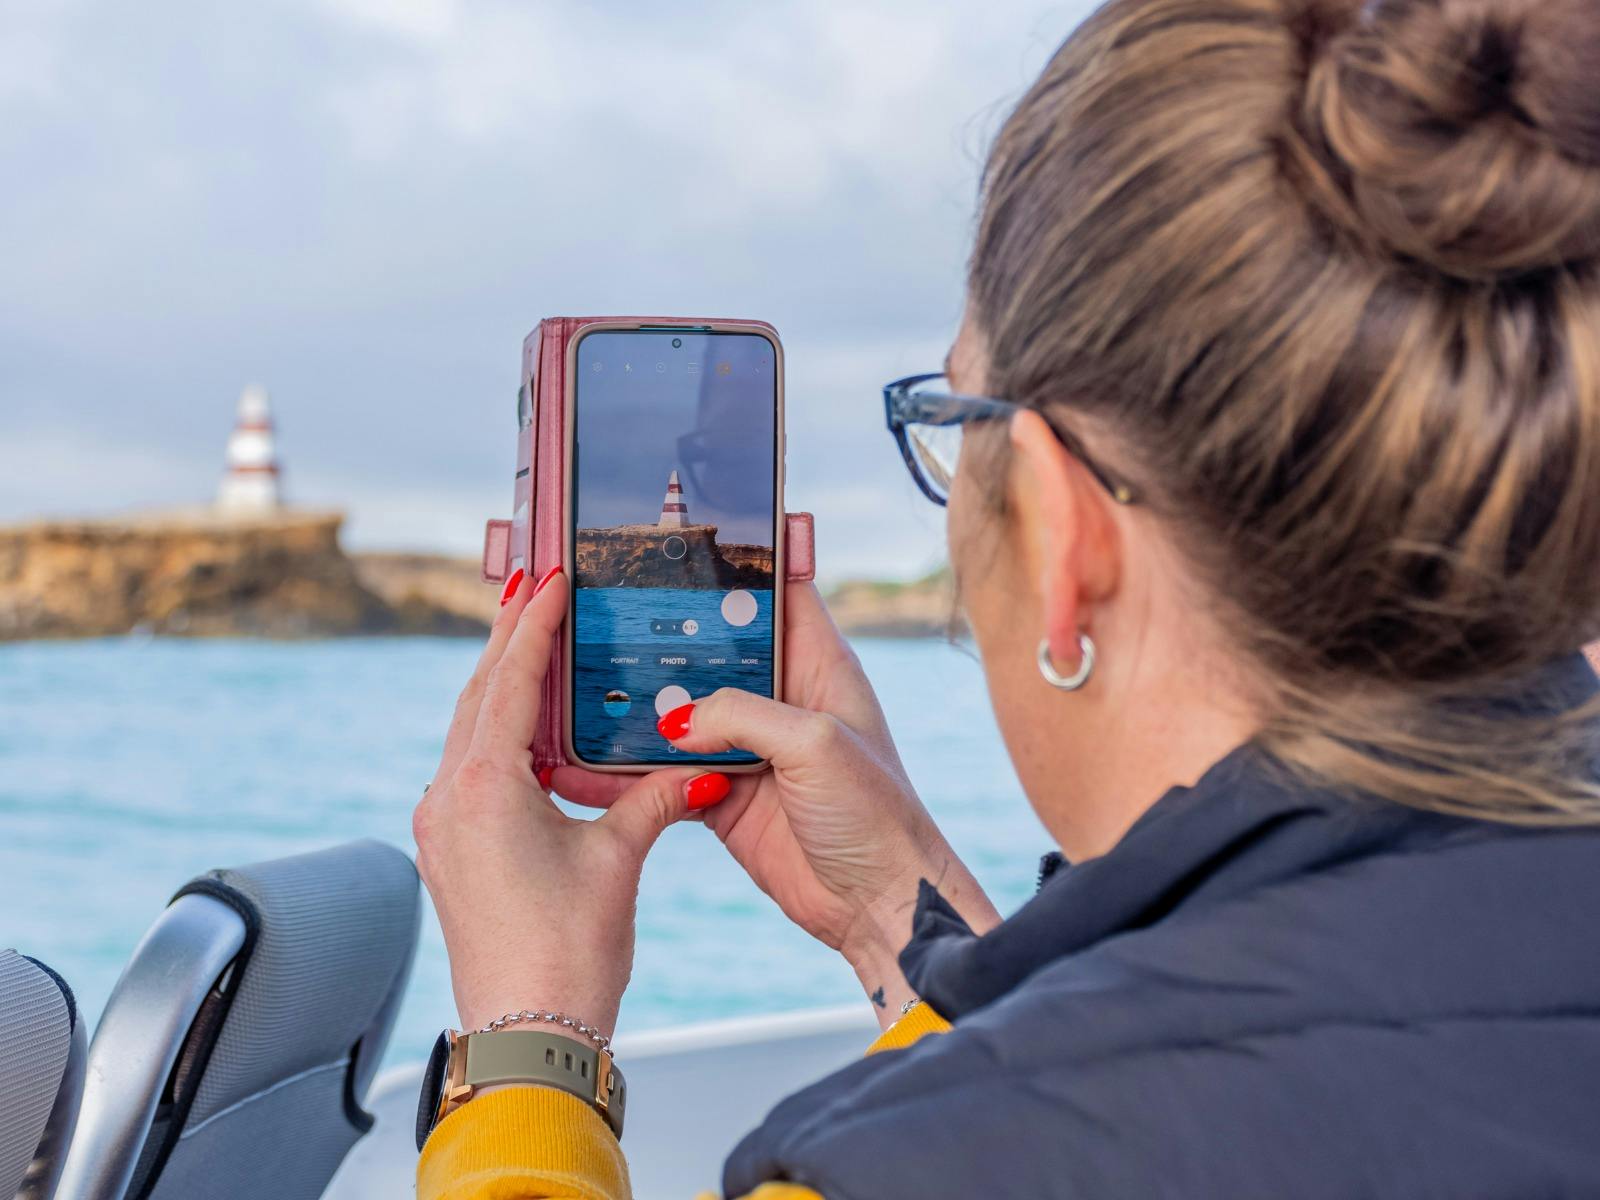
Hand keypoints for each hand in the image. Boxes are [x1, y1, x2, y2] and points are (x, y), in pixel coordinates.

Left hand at [412, 567, 715, 1038]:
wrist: (527, 1032)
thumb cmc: (569, 952)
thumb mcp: (618, 860)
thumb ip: (653, 798)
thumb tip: (703, 763)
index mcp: (484, 785)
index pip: (509, 680)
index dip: (532, 623)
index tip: (551, 577)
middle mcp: (448, 796)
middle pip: (478, 694)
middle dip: (508, 639)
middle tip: (533, 586)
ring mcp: (441, 826)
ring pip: (469, 729)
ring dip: (499, 683)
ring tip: (530, 641)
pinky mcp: (448, 851)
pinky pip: (468, 766)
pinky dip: (496, 731)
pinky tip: (526, 724)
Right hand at [555, 584, 999, 1027]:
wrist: (877, 903)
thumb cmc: (874, 814)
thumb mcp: (814, 744)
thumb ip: (741, 715)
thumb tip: (673, 720)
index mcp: (818, 664)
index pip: (775, 592)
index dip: (733, 567)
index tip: (677, 543)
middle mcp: (781, 698)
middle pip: (711, 650)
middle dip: (661, 635)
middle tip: (598, 614)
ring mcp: (750, 747)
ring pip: (679, 711)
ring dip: (635, 706)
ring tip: (577, 686)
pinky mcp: (723, 794)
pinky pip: (665, 773)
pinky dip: (628, 771)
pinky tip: (584, 765)